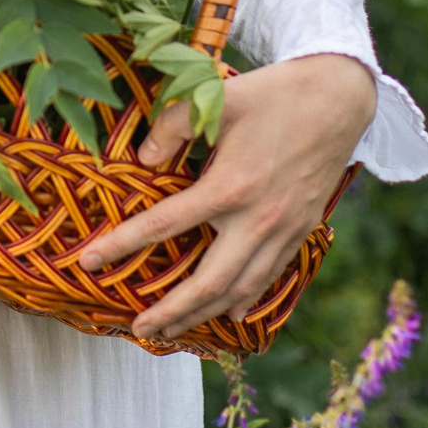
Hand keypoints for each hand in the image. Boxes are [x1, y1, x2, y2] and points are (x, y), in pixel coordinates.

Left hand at [80, 53, 376, 342]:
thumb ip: (173, 125)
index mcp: (229, 186)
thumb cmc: (273, 95)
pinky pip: (270, 278)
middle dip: (170, 311)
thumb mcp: (218, 99)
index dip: (121, 245)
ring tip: (174, 332)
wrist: (339, 100)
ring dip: (205, 315)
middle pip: (207, 283)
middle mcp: (257, 219)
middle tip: (139, 328)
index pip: (163, 225)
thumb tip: (142, 159)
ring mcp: (282, 231)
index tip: (88, 263)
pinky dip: (246, 300)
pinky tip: (231, 314)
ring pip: (240, 291)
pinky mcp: (301, 231)